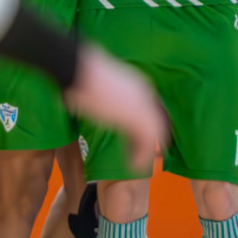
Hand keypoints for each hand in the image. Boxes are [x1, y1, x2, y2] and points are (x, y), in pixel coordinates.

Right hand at [65, 45, 168, 171]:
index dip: (145, 128)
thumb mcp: (96, 85)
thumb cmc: (80, 75)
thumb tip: (92, 98)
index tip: (136, 142)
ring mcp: (143, 104)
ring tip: (137, 166)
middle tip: (141, 158)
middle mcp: (145, 93)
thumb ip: (103, 94)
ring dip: (146, 152)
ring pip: (155, 134)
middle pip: (157, 122)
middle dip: (150, 142)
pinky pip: (147, 142)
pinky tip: (133, 166)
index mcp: (137, 84)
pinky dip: (142, 156)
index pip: (151, 110)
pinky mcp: (137, 117)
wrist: (80, 71)